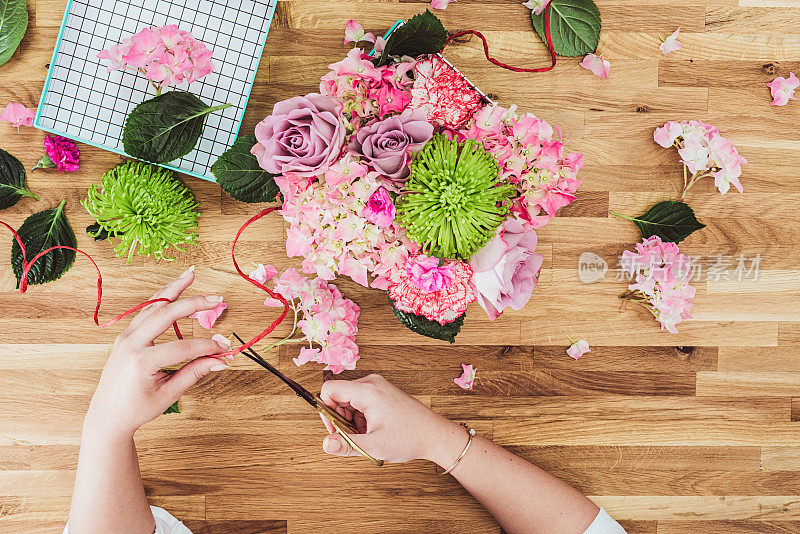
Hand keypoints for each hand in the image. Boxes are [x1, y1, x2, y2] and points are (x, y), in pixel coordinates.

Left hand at [83, 267, 230, 440]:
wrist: (108, 415)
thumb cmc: (137, 409)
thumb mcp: (168, 394)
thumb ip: (195, 373)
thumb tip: (221, 360)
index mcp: (140, 362)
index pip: (182, 348)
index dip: (206, 346)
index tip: (224, 348)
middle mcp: (130, 344)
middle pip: (166, 314)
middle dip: (194, 304)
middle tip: (217, 299)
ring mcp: (126, 337)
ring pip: (153, 305)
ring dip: (174, 289)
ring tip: (191, 275)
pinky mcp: (126, 335)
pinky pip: (145, 311)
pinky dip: (161, 298)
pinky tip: (176, 289)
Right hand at [318, 374, 465, 464]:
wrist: (434, 435)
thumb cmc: (410, 438)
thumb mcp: (375, 446)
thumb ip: (346, 445)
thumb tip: (325, 444)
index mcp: (367, 391)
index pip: (330, 389)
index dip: (326, 411)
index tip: (336, 429)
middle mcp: (372, 383)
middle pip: (339, 395)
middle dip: (341, 418)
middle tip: (356, 436)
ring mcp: (378, 386)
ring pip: (349, 400)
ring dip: (352, 419)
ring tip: (369, 434)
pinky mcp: (383, 392)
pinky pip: (361, 401)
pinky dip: (361, 416)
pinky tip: (375, 429)